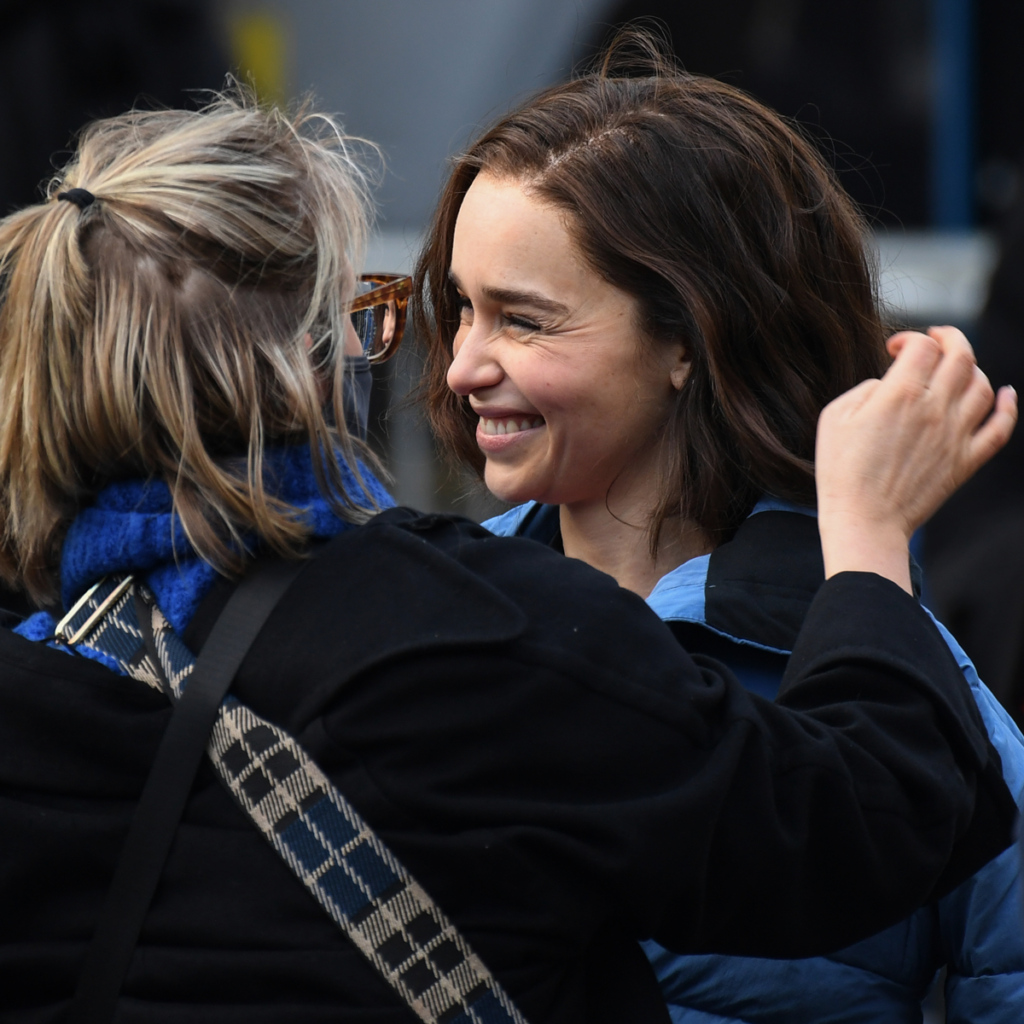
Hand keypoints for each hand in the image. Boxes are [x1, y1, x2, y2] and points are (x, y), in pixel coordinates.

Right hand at [815, 326, 1016, 592]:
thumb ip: (864, 389)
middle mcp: (935, 409)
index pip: (922, 346)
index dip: (909, 339)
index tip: (894, 349)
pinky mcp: (966, 461)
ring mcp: (956, 435)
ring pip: (983, 385)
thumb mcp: (833, 418)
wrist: (864, 521)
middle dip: (950, 337)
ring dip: (972, 368)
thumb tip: (888, 383)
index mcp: (900, 394)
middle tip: (936, 338)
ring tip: (956, 370)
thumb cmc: (841, 472)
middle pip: (961, 355)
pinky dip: (1008, 406)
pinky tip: (1006, 394)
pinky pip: (1000, 427)